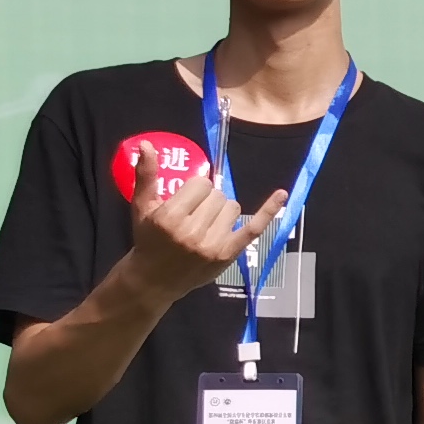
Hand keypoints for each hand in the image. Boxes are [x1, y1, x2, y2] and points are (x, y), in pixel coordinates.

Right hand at [125, 170, 285, 303]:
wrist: (154, 279)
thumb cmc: (148, 239)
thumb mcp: (142, 207)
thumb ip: (146, 175)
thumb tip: (146, 144)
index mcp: (171, 217)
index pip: (201, 184)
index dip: (194, 189)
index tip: (185, 201)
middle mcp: (193, 231)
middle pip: (218, 195)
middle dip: (207, 200)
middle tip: (193, 215)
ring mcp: (212, 244)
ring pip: (233, 207)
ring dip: (222, 211)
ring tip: (205, 224)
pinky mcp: (228, 254)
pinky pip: (254, 228)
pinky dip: (268, 210)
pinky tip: (281, 194)